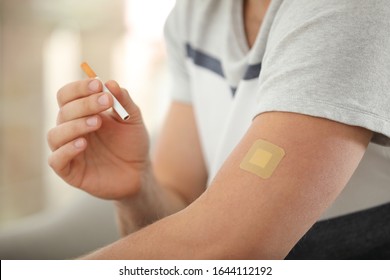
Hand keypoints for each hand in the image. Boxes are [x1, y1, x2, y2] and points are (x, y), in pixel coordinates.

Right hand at [47, 79, 149, 198]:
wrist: (139, 173)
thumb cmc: (132, 144)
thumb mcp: (133, 119)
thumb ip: (124, 101)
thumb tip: (111, 83)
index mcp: (82, 114)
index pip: (68, 96)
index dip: (79, 88)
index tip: (98, 84)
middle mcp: (71, 130)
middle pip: (64, 111)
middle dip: (84, 104)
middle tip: (106, 101)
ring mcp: (68, 151)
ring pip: (56, 134)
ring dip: (74, 125)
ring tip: (97, 122)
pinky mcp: (70, 171)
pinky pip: (56, 160)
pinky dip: (66, 150)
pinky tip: (83, 144)